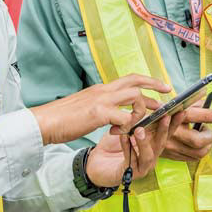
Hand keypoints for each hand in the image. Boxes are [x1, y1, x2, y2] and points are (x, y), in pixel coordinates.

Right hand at [30, 74, 169, 144]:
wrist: (43, 122)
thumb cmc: (61, 118)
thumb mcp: (84, 106)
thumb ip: (99, 105)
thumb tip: (109, 110)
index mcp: (101, 89)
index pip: (128, 79)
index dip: (146, 80)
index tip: (160, 86)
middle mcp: (103, 90)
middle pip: (135, 81)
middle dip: (154, 85)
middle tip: (168, 92)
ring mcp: (101, 100)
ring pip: (133, 96)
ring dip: (143, 108)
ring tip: (147, 119)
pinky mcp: (98, 113)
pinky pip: (123, 117)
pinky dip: (129, 125)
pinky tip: (125, 132)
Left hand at [85, 115, 172, 186]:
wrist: (97, 163)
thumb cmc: (113, 146)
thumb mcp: (127, 129)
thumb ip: (137, 121)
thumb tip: (144, 105)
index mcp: (152, 144)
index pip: (166, 132)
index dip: (174, 122)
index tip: (180, 110)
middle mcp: (151, 155)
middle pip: (161, 143)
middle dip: (165, 129)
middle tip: (166, 116)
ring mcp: (142, 166)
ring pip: (148, 155)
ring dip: (144, 142)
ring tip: (140, 130)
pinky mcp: (130, 173)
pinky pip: (130, 159)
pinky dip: (127, 147)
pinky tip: (124, 138)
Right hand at [160, 102, 211, 161]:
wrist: (140, 131)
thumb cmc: (159, 115)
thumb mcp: (174, 105)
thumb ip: (195, 103)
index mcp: (169, 116)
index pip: (192, 115)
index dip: (208, 115)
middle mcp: (170, 133)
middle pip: (198, 141)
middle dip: (209, 136)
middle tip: (208, 129)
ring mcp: (170, 147)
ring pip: (198, 152)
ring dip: (207, 145)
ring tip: (204, 136)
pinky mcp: (171, 155)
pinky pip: (192, 158)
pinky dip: (199, 151)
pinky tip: (197, 144)